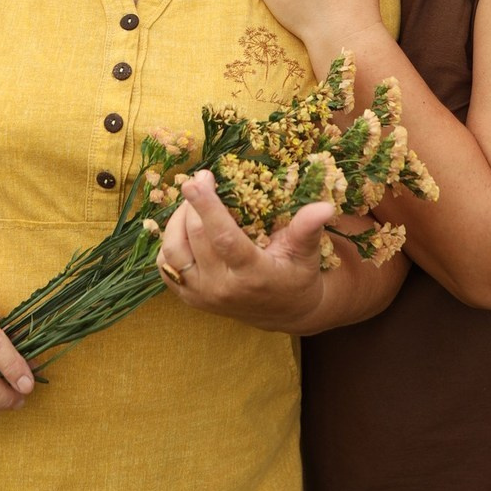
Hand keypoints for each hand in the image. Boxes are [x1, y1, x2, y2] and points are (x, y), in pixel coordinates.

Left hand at [156, 170, 334, 332]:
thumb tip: (325, 206)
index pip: (223, 238)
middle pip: (196, 237)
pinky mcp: (189, 299)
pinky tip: (183, 225)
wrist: (284, 312)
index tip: (198, 178)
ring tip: (191, 201)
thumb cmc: (297, 274)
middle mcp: (222, 289)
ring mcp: (202, 296)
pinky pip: (165, 266)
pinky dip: (169, 241)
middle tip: (202, 180)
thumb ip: (308, 228)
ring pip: (174, 250)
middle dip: (194, 203)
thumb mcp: (307, 252)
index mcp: (252, 275)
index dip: (207, 206)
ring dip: (177, 219)